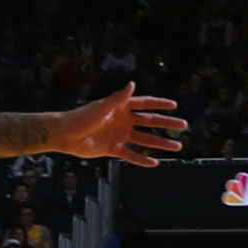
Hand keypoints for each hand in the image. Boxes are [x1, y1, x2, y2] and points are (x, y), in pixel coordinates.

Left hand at [64, 87, 187, 166]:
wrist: (64, 135)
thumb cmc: (80, 118)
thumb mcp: (101, 107)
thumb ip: (118, 98)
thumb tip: (132, 84)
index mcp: (121, 107)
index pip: (145, 104)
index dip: (159, 104)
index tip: (174, 105)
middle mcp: (123, 120)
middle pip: (150, 122)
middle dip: (166, 124)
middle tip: (183, 125)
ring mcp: (120, 135)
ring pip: (145, 140)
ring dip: (160, 143)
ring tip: (177, 146)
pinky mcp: (113, 149)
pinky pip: (131, 155)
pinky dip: (142, 160)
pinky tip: (155, 163)